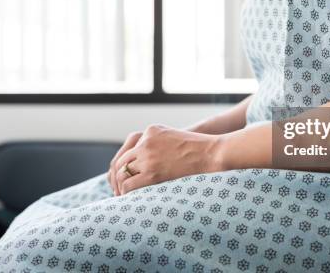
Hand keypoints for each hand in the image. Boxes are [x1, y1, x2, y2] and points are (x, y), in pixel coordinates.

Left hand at [108, 125, 222, 195]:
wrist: (211, 152)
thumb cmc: (199, 149)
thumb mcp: (174, 138)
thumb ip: (159, 145)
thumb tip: (150, 165)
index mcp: (150, 131)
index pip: (127, 150)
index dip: (122, 167)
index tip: (123, 179)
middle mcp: (145, 141)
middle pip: (120, 162)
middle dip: (118, 178)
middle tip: (120, 192)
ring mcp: (147, 155)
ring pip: (122, 173)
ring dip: (121, 186)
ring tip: (125, 198)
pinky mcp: (152, 171)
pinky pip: (129, 184)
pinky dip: (126, 193)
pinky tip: (131, 199)